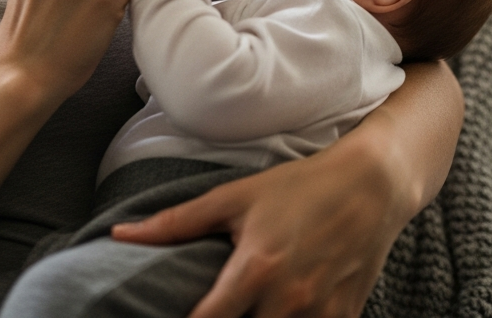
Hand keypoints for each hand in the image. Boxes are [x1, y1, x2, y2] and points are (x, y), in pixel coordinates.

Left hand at [111, 138, 414, 317]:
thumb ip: (177, 222)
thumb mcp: (235, 197)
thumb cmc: (298, 187)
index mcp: (256, 270)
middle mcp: (289, 301)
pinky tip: (281, 312)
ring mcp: (320, 316)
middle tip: (216, 308)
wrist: (370, 186)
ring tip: (247, 309)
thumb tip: (120, 236)